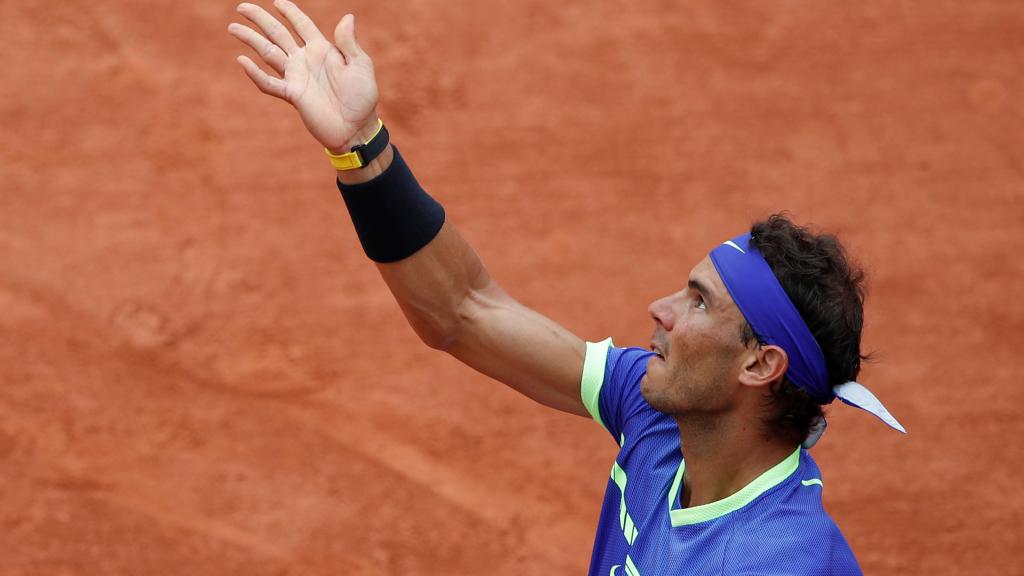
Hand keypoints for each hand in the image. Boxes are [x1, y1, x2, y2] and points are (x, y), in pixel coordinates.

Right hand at [229, 0, 378, 151]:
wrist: (357, 128)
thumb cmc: (362, 97)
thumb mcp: (361, 66)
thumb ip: (349, 43)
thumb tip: (348, 17)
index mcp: (322, 49)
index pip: (301, 25)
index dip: (290, 12)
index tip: (277, 2)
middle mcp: (305, 60)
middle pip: (278, 33)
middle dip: (260, 19)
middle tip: (242, 7)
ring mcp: (296, 77)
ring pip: (268, 53)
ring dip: (251, 40)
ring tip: (233, 27)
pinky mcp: (292, 95)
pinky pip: (269, 83)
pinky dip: (256, 73)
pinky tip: (242, 61)